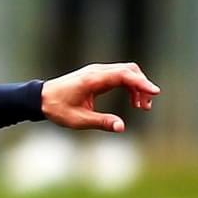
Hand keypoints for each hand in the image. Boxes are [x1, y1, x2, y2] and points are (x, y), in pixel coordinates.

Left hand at [40, 62, 159, 131]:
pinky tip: (133, 101)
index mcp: (93, 80)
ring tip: (141, 106)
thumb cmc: (58, 109)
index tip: (155, 92)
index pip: (124, 75)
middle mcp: (97, 71)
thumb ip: (101, 122)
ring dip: (137, 86)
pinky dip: (130, 86)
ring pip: (126, 71)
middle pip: (129, 70)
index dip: (141, 83)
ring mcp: (97, 71)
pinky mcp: (97, 75)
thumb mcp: (79, 120)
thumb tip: (121, 127)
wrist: (41, 98)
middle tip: (146, 106)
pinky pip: (119, 76)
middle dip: (142, 86)